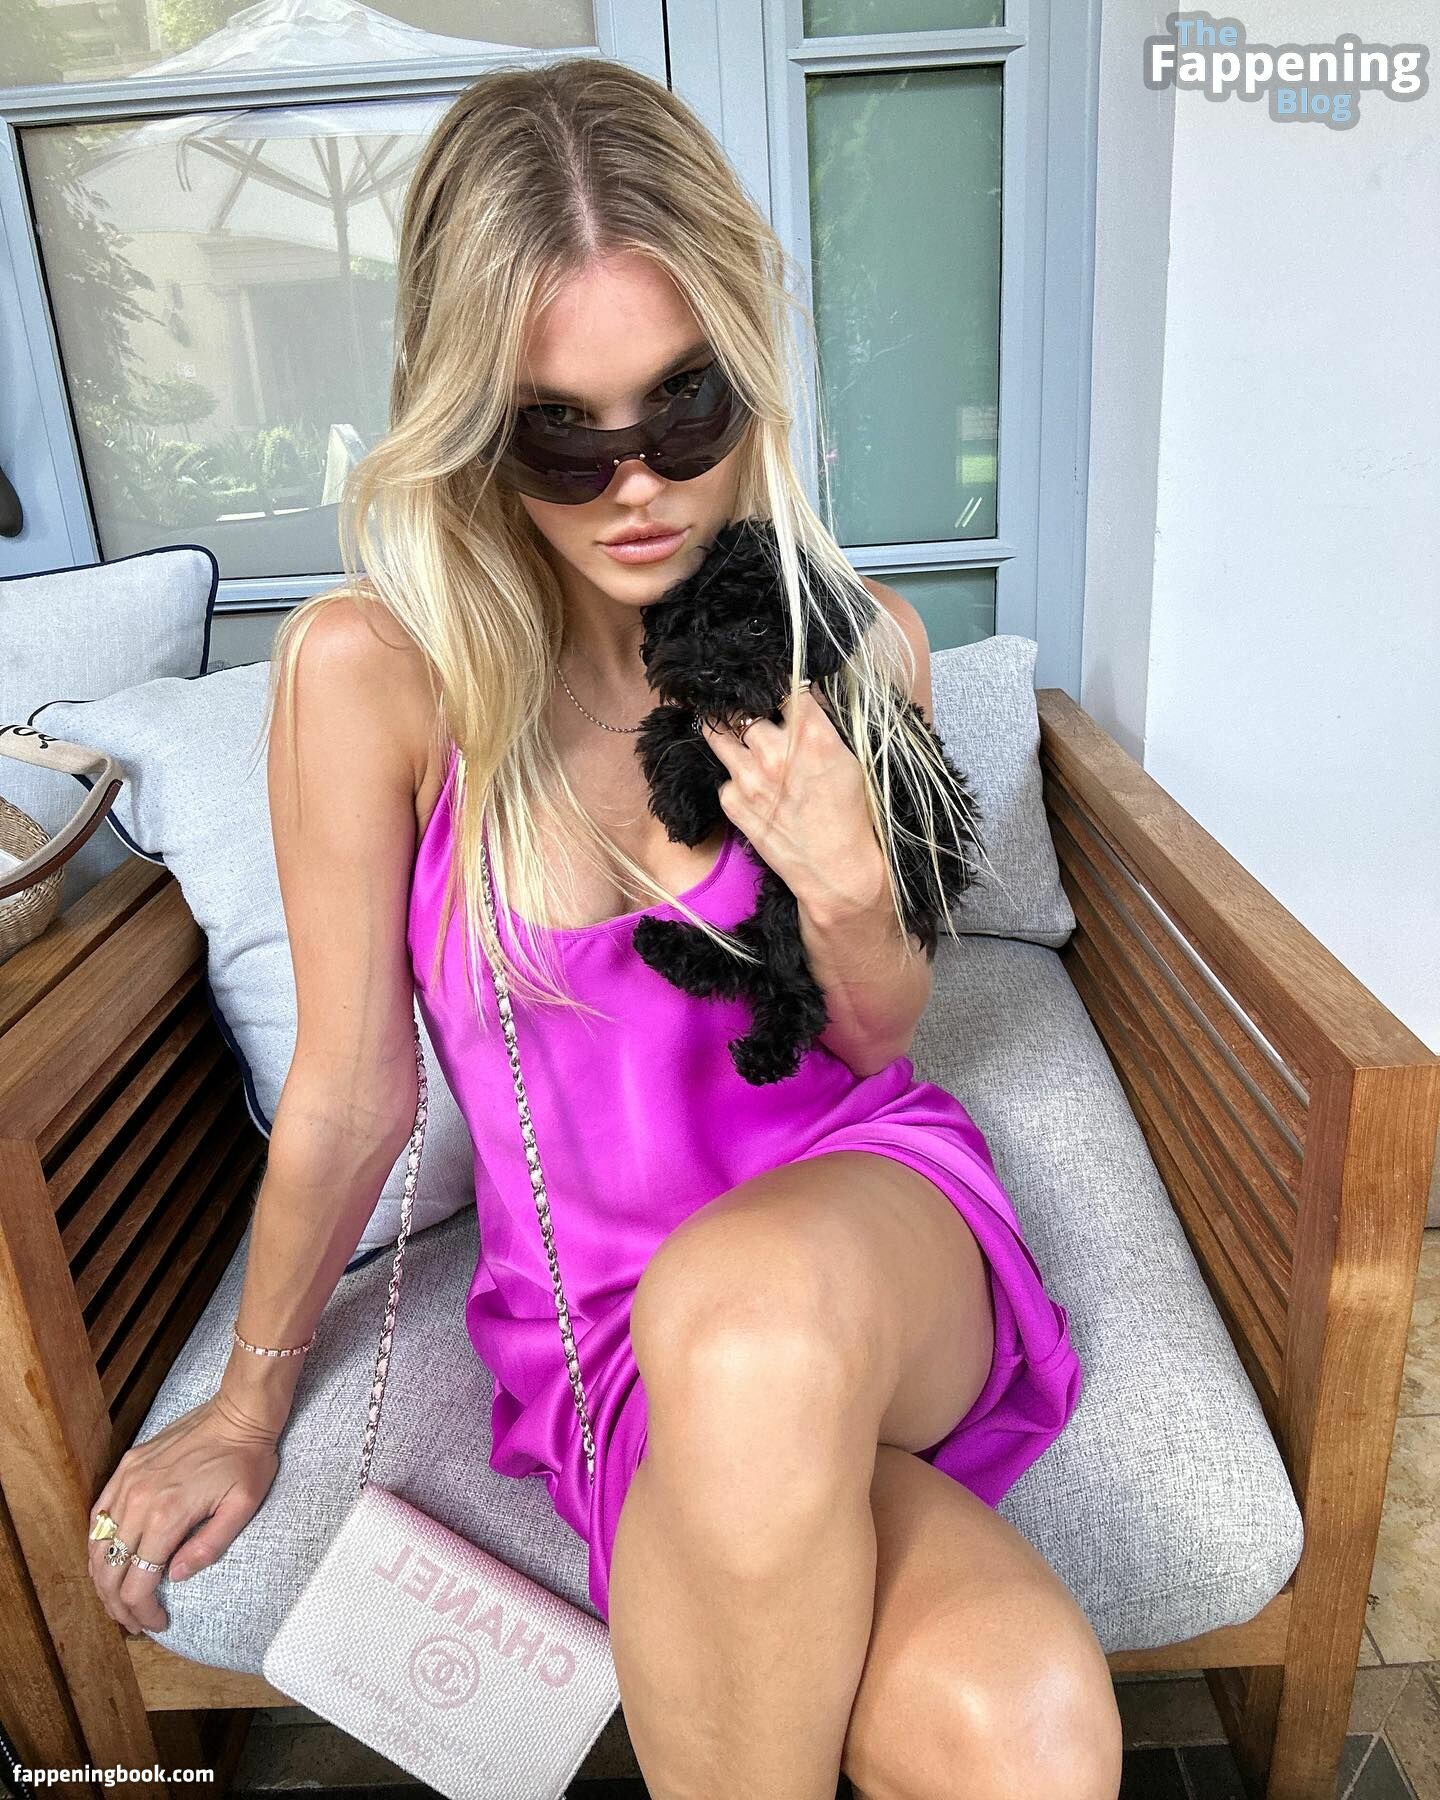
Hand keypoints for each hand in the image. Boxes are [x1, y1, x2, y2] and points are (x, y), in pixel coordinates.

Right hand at [87, 1393, 280, 1636]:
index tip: (156, 1624)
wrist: (239, 1411)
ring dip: (103, 1578)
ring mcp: (128, 1481)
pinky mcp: (127, 1466)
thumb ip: (209, 1546)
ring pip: (97, 1545)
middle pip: (110, 1570)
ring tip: (118, 1598)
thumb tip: (177, 1576)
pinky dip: (97, 1543)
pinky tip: (107, 1559)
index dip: (142, 1611)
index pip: (139, 1582)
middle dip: (118, 1605)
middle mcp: (139, 1500)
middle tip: (133, 1622)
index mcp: (168, 1515)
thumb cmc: (248, 1459)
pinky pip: (99, 1513)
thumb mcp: (243, 1507)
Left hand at [699, 682, 886, 920]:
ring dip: (728, 732)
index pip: (781, 685)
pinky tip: (754, 787)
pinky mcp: (732, 802)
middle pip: (741, 707)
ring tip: (738, 735)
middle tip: (749, 710)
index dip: (776, 683)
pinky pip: (725, 776)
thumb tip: (801, 695)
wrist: (836, 871)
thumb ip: (821, 725)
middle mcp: (773, 751)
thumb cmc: (853, 816)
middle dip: (745, 707)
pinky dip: (736, 777)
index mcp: (811, 734)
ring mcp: (748, 777)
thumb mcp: (850, 759)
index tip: (773, 684)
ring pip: (718, 734)